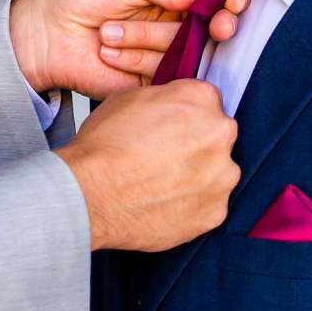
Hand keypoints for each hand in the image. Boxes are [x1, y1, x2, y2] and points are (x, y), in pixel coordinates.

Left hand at [8, 0, 249, 100]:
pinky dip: (137, 61)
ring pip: (187, 49)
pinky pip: (166, 74)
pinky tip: (110, 53)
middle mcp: (176, 19)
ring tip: (108, 32)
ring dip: (145, 38)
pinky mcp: (154, 79)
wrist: (47, 35)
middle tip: (217, 25)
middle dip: (219, 23)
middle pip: (215, 24)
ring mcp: (167, 50)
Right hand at [54, 80, 240, 251]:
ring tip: (161, 183)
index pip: (207, 101)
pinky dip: (192, 205)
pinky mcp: (215, 212)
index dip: (186, 114)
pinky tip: (164, 202)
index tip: (174, 127)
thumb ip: (165, 98)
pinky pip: (209, 205)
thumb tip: (173, 106)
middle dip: (196, 144)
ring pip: (217, 173)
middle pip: (217, 136)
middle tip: (164, 157)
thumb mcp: (129, 97)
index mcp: (201, 99)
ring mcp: (221, 177)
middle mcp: (220, 135)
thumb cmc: (103, 148)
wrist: (89, 193)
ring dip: (197, 176)